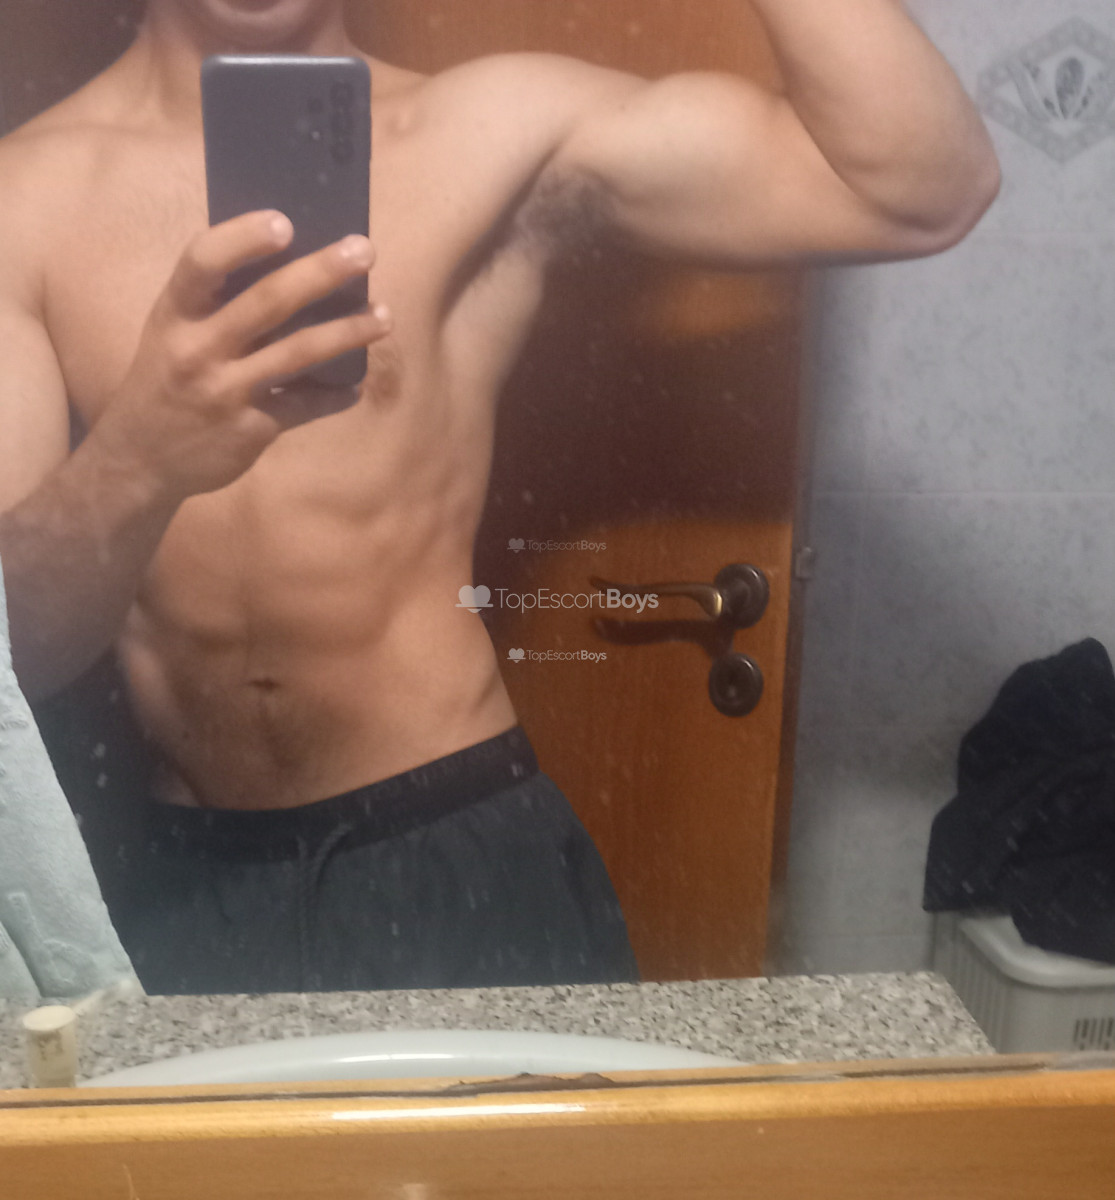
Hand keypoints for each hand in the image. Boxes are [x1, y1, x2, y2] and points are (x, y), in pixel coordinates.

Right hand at [90, 210, 389, 501]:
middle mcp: (197, 350)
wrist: (141, 460)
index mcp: (173, 315)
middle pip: (268, 302)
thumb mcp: (171, 335)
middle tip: (365, 251)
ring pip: (298, 354)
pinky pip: (305, 406)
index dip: (242, 239)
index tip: (285, 222)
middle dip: (322, 273)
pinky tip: (355, 386)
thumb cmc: (167, 381)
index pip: (202, 263)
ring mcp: (225, 393)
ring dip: (348, 332)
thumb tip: (291, 265)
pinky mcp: (250, 431)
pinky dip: (336, 395)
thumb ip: (216, 306)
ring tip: (384, 317)